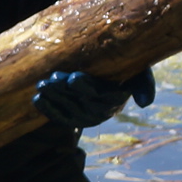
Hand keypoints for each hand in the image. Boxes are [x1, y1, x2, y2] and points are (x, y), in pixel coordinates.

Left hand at [32, 68, 155, 132]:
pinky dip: (48, 109)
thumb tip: (144, 103)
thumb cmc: (123, 64)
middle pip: (81, 102)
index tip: (73, 76)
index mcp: (116, 98)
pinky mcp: (72, 118)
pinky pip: (59, 116)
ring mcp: (85, 116)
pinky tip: (37, 99)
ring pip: (68, 108)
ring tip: (41, 85)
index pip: (100, 94)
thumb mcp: (139, 70)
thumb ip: (144, 83)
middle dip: (65, 91)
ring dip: (54, 98)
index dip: (86, 86)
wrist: (108, 65)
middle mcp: (101, 111)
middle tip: (51, 79)